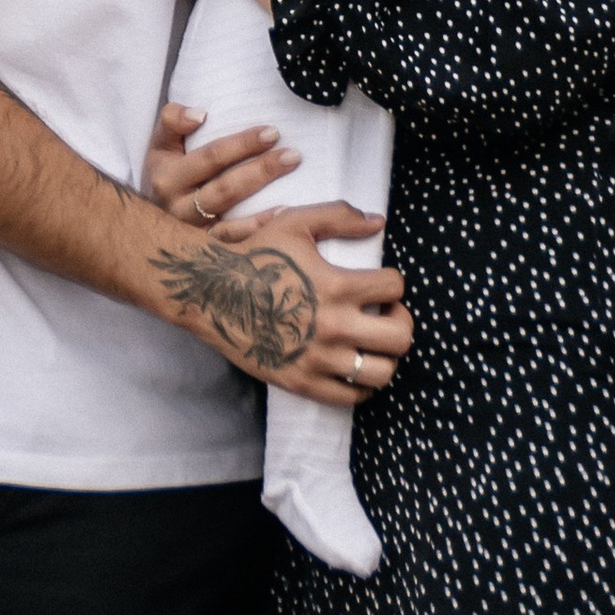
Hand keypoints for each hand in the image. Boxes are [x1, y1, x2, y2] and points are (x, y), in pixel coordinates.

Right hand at [143, 98, 294, 229]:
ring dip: (266, 200)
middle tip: (293, 154)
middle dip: (262, 170)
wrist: (150, 221)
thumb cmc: (165, 172)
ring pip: (232, 218)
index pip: (211, 157)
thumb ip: (173, 119)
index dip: (242, 144)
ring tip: (291, 188)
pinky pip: (236, 242)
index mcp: (167, 178)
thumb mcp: (160, 143)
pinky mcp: (207, 252)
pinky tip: (284, 216)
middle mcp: (179, 209)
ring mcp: (193, 234)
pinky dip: (259, 229)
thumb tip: (199, 114)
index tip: (272, 132)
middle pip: (226, 188)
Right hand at [151, 199, 409, 409]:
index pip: (394, 288)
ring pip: (382, 373)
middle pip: (399, 338)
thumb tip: (379, 220)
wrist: (213, 293)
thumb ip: (339, 216)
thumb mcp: (296, 223)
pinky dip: (363, 384)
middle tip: (388, 313)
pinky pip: (352, 397)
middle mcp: (334, 327)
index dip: (394, 282)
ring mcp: (319, 360)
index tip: (384, 282)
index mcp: (336, 285)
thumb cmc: (257, 254)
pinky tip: (354, 365)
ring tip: (373, 341)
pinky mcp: (304, 384)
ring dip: (386, 355)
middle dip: (401, 322)